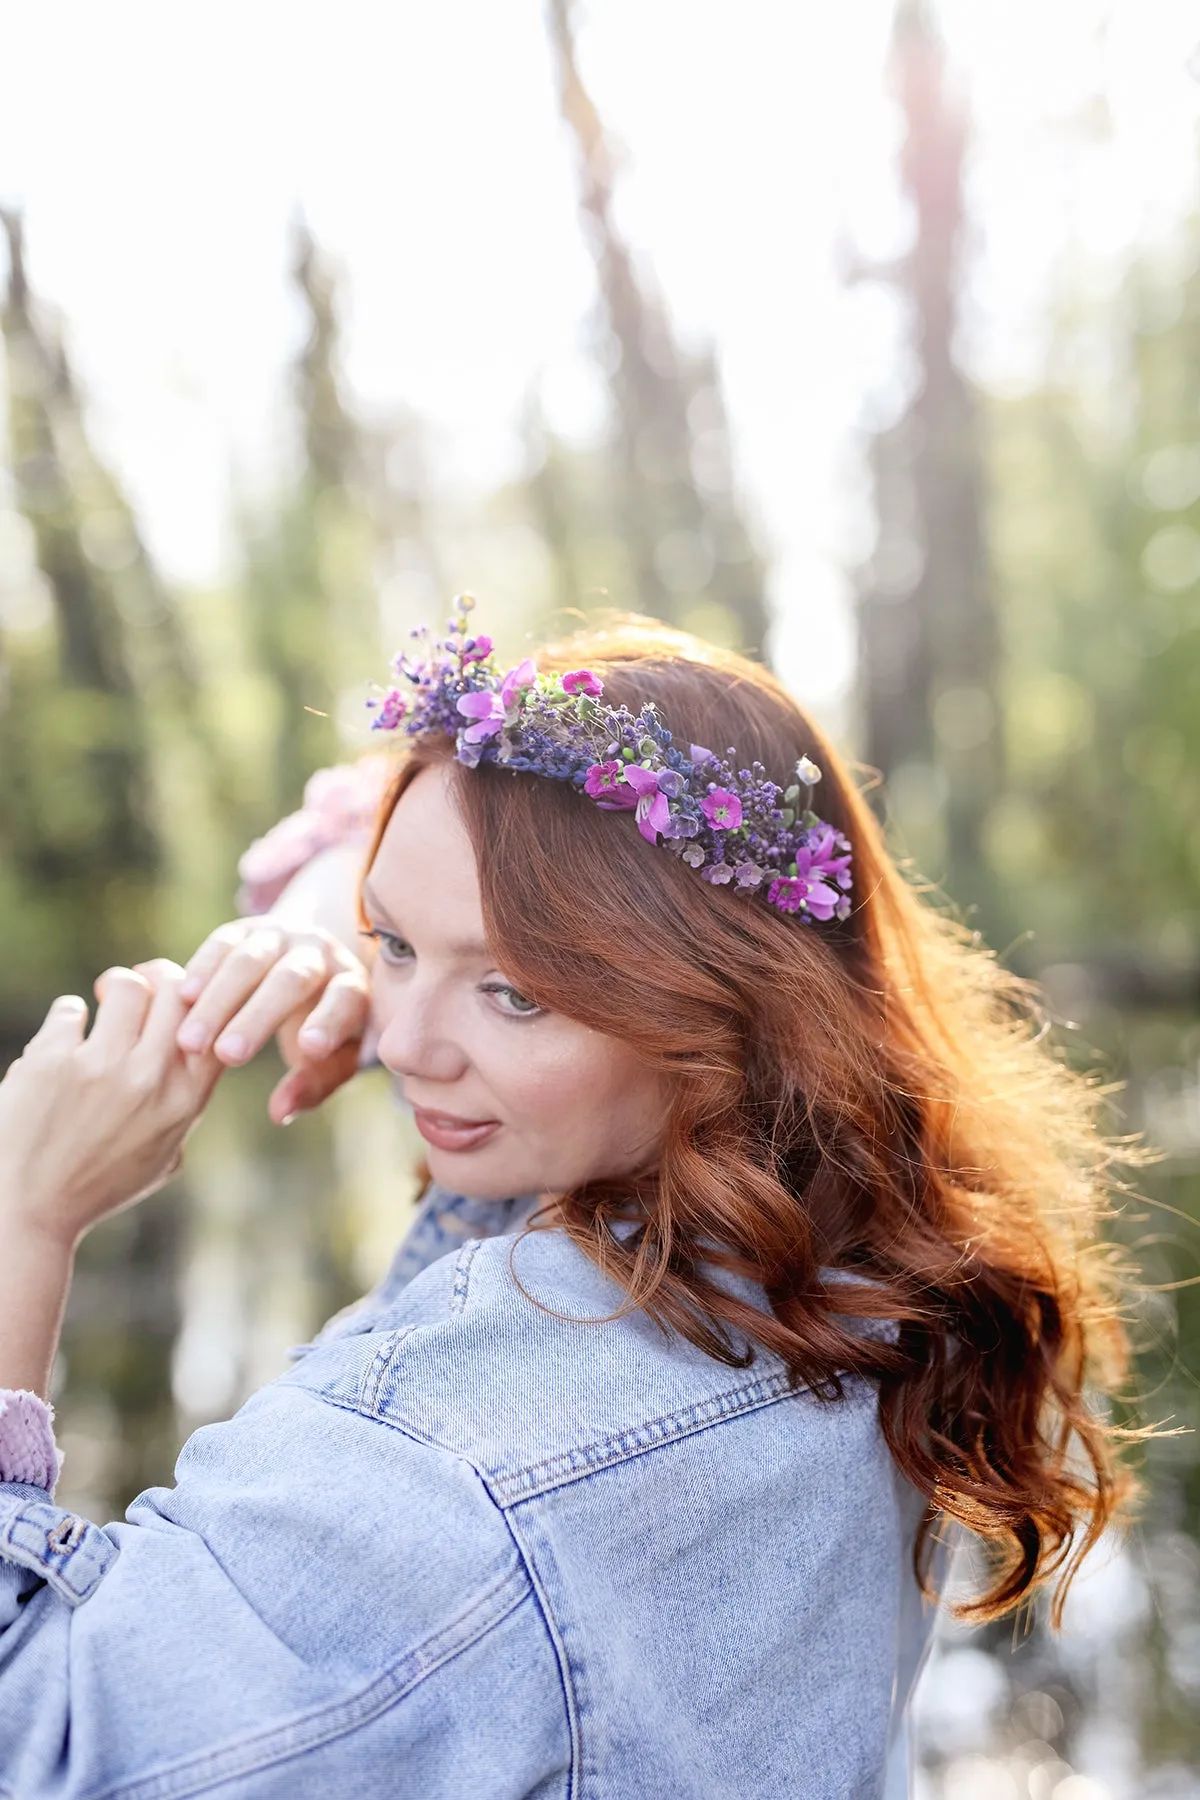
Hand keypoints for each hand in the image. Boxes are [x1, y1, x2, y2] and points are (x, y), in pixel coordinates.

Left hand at [0, 962, 222, 1250]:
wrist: (29, 1210)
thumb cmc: (96, 1187)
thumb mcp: (163, 1158)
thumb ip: (184, 1112)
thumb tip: (195, 1066)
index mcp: (185, 1101)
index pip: (216, 1023)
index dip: (200, 1002)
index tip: (179, 1003)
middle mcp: (150, 1079)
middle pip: (175, 991)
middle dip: (157, 978)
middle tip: (134, 989)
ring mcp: (102, 1068)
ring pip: (126, 985)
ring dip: (112, 986)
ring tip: (97, 1002)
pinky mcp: (53, 1061)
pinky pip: (69, 1008)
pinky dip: (68, 1015)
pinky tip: (64, 1031)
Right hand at [176, 920, 370, 1123]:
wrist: (310, 963)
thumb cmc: (322, 1026)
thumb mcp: (331, 1058)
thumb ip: (312, 1085)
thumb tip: (279, 1113)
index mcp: (352, 985)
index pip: (345, 999)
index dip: (329, 1021)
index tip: (309, 1048)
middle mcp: (320, 953)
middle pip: (292, 979)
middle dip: (258, 1017)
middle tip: (227, 1056)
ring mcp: (282, 936)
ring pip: (250, 961)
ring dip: (218, 1001)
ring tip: (190, 1041)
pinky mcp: (246, 929)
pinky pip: (222, 943)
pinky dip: (202, 969)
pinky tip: (181, 998)